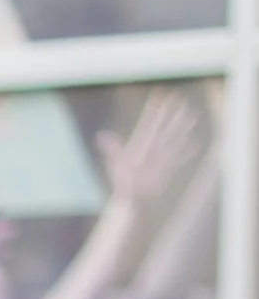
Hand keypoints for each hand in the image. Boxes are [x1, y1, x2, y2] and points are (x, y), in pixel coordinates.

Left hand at [97, 91, 198, 214]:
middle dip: (172, 113)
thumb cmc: (123, 188)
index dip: (155, 108)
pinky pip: (180, 158)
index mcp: (140, 146)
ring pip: (175, 139)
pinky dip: (188, 150)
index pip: (149, 122)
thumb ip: (114, 151)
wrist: (131, 206)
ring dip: (183, 127)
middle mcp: (151, 151)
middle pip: (164, 127)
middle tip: (180, 97)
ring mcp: (160, 160)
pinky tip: (196, 142)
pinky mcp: (167, 171)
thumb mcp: (118, 167)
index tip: (160, 92)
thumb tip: (102, 135)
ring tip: (193, 114)